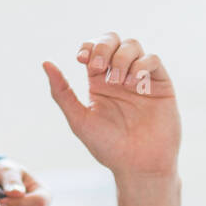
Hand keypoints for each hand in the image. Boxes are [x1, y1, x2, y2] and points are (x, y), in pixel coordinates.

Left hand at [42, 31, 180, 180]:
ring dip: (122, 57)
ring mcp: (141, 78)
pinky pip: (153, 60)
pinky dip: (142, 65)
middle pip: (112, 40)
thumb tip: (45, 63)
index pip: (93, 48)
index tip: (82, 60)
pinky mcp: (161, 84)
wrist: (138, 165)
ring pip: (133, 45)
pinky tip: (135, 83)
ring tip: (119, 81)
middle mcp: (120, 76)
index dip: (88, 46)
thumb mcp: (78, 119)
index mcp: (99, 81)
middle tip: (98, 68)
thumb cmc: (107, 147)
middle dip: (103, 47)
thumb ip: (62, 92)